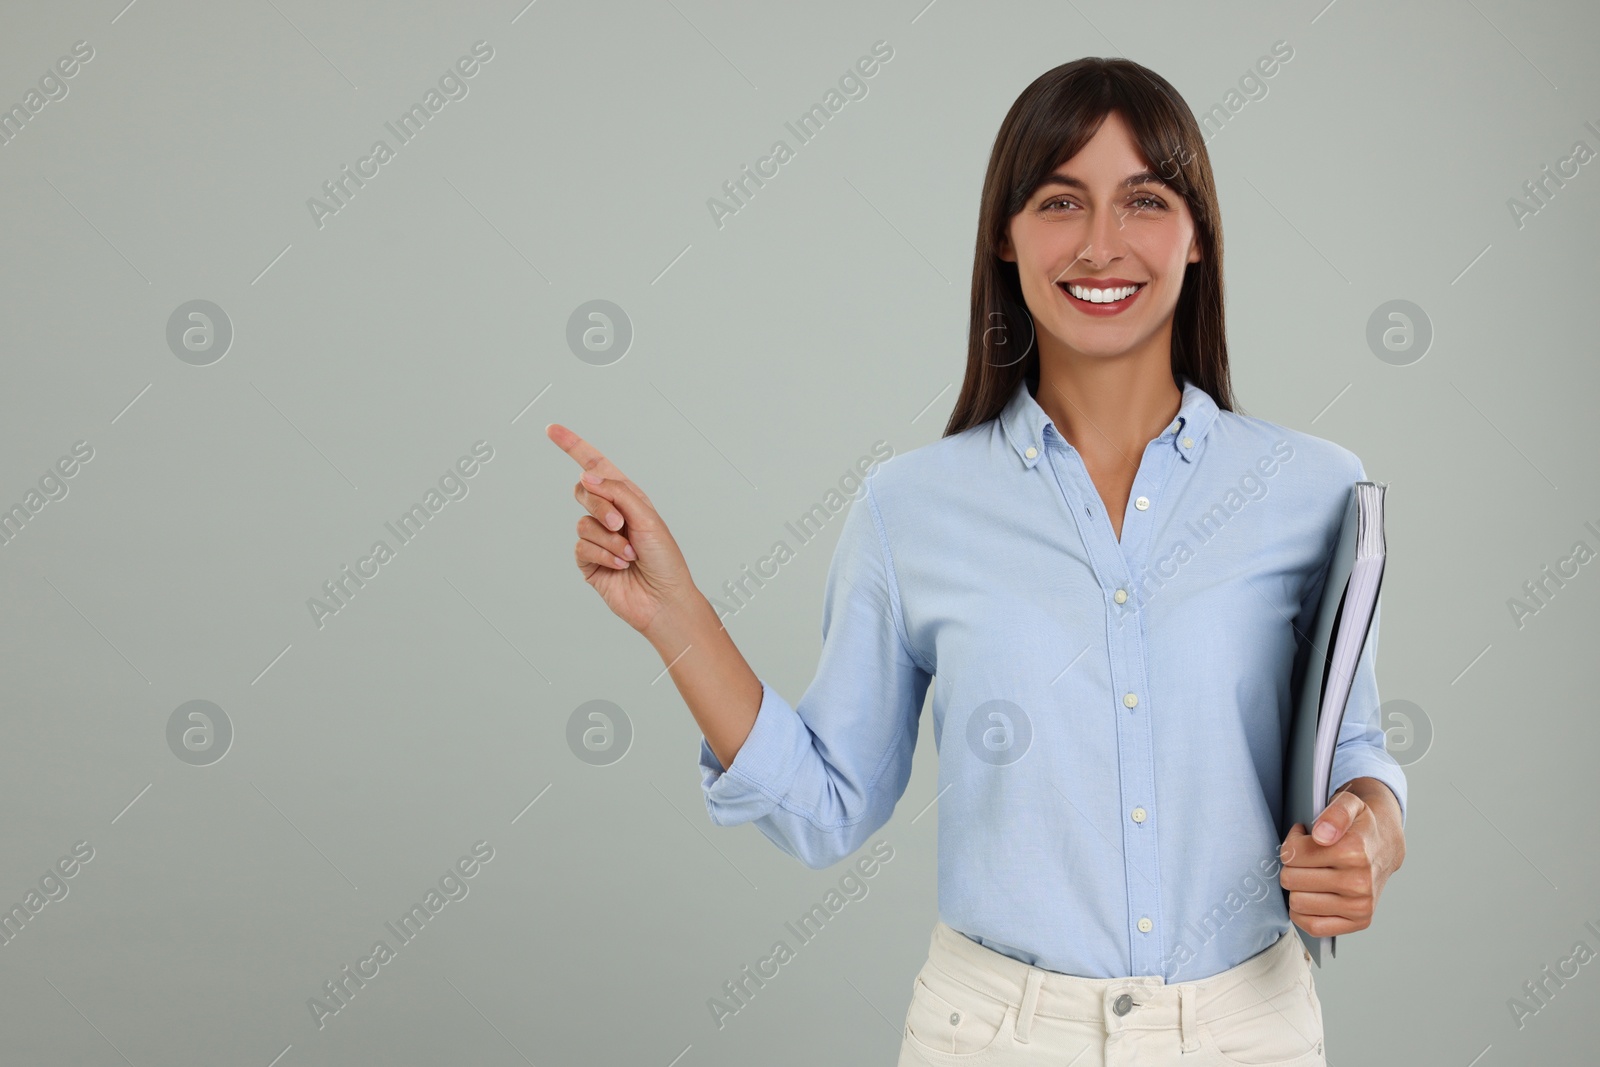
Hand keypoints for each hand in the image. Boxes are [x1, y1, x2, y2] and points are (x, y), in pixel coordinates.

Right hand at [547, 423, 698, 635]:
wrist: (663, 600)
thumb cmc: (665, 559)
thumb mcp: (647, 517)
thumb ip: (617, 492)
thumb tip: (587, 475)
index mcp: (627, 498)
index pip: (596, 466)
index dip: (573, 447)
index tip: (552, 429)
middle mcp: (611, 515)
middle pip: (584, 491)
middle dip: (600, 506)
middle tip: (620, 523)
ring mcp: (598, 538)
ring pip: (583, 523)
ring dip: (609, 539)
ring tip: (630, 553)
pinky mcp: (589, 562)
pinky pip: (582, 547)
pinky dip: (603, 555)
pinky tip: (620, 565)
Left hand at [1279, 780, 1404, 937]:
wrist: (1386, 846)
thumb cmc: (1361, 825)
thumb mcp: (1350, 804)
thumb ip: (1335, 813)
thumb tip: (1322, 835)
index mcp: (1354, 852)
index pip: (1292, 854)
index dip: (1291, 843)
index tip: (1304, 837)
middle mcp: (1359, 883)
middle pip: (1291, 879)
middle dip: (1292, 866)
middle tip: (1306, 858)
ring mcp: (1360, 905)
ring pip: (1297, 903)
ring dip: (1297, 888)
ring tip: (1311, 873)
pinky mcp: (1359, 921)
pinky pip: (1313, 926)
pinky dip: (1302, 913)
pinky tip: (1309, 896)